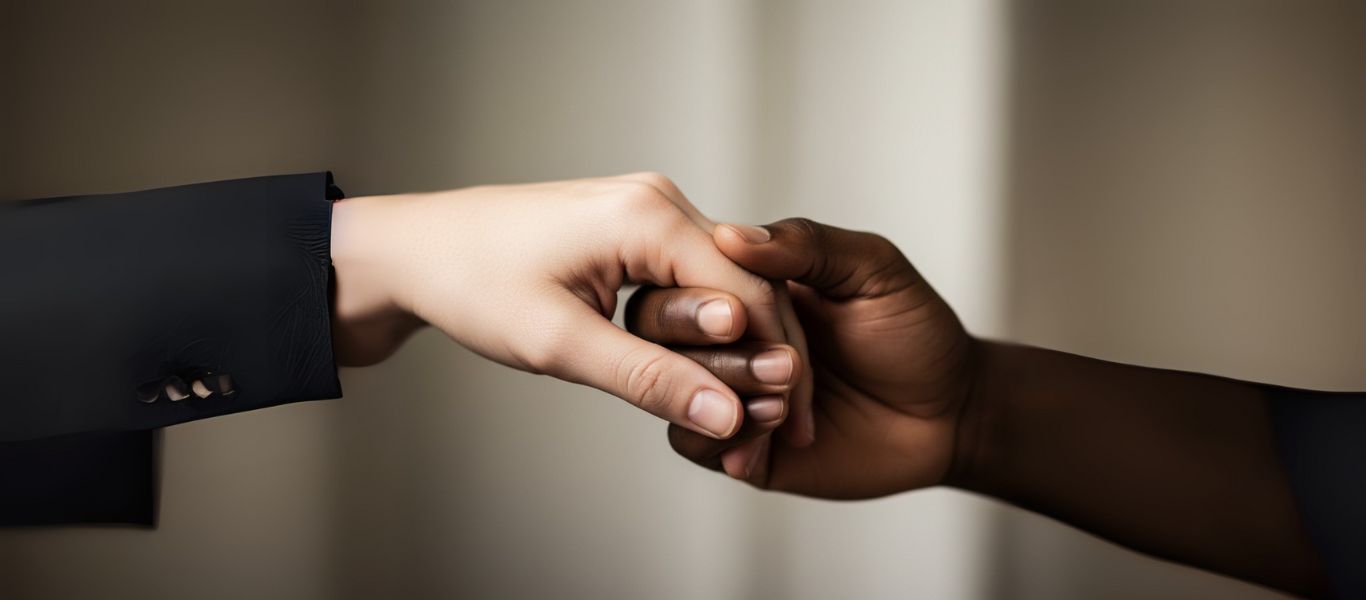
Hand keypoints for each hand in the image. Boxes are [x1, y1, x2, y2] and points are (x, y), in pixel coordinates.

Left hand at [326, 173, 811, 441]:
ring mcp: (649, 210)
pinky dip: (707, 329)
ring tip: (749, 414)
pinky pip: (692, 279)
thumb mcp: (562, 343)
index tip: (788, 425)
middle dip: (768, 358)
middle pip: (748, 285)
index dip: (779, 362)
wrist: (414, 251)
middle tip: (778, 432)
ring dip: (739, 347)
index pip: (750, 290)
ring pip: (724, 284)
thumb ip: (650, 380)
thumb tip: (727, 417)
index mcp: (650, 215)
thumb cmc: (472, 283)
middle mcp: (660, 201)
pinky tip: (713, 373)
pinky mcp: (634, 229)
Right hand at [629, 218, 974, 496]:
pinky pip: (696, 443)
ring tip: (782, 402)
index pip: (683, 272)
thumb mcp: (872, 270)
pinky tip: (770, 433)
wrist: (952, 414)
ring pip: (670, 388)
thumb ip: (807, 245)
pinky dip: (722, 438)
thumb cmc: (916, 332)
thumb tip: (732, 235)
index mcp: (748, 281)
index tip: (736, 312)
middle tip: (781, 365)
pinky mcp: (741, 445)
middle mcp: (727, 333)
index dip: (697, 292)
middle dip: (708, 347)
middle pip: (659, 329)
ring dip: (719, 393)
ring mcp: (728, 389)